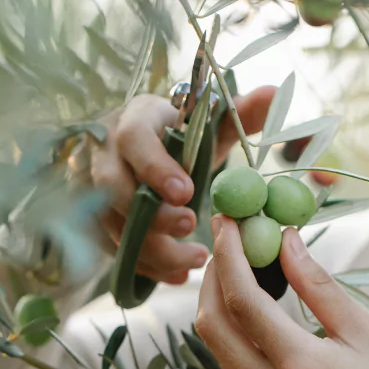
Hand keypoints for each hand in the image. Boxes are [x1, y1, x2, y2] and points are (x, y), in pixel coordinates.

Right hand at [88, 87, 275, 285]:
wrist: (147, 147)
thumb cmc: (181, 135)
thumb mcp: (209, 122)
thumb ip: (241, 112)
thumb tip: (275, 92)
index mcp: (134, 119)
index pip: (133, 139)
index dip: (155, 168)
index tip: (187, 192)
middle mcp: (105, 153)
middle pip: (113, 188)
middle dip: (151, 215)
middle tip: (190, 226)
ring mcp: (94, 189)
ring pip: (111, 225)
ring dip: (152, 249)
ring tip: (195, 259)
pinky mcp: (97, 219)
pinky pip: (114, 249)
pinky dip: (146, 266)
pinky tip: (177, 275)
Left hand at [195, 215, 368, 368]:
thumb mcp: (367, 336)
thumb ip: (319, 287)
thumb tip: (287, 241)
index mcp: (298, 366)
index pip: (242, 301)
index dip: (229, 255)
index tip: (228, 219)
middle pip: (212, 323)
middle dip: (212, 274)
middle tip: (227, 236)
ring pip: (217, 343)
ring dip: (218, 298)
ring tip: (238, 258)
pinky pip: (232, 359)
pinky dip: (232, 323)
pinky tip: (252, 298)